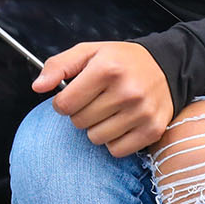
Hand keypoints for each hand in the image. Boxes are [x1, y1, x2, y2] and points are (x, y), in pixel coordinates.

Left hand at [35, 40, 172, 156]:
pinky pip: (116, 151)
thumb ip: (58, 66)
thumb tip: (37, 87)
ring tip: (109, 111)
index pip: (65, 103)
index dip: (62, 102)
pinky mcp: (152, 130)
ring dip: (96, 128)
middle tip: (95, 101)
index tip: (72, 96)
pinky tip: (121, 123)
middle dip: (81, 113)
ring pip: (96, 138)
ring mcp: (141, 112)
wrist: (166, 67)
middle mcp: (127, 91)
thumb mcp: (88, 52)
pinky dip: (114, 140)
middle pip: (80, 122)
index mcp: (107, 69)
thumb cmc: (121, 60)